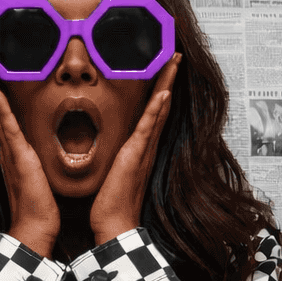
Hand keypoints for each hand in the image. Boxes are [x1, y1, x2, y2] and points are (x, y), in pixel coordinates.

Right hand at [0, 57, 58, 256]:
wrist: (35, 227)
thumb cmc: (39, 207)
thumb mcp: (39, 176)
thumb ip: (36, 162)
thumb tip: (39, 154)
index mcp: (12, 152)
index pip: (0, 116)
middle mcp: (6, 148)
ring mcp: (10, 151)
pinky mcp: (18, 157)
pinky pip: (7, 128)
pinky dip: (0, 108)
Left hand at [89, 54, 179, 245]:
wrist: (115, 224)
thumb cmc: (110, 204)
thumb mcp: (109, 172)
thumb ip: (112, 158)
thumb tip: (106, 148)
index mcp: (139, 149)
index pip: (152, 113)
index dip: (159, 91)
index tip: (163, 70)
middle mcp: (146, 147)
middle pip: (161, 106)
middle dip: (168, 80)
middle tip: (175, 56)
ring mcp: (143, 150)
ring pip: (158, 110)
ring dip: (166, 85)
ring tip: (173, 63)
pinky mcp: (135, 156)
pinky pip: (148, 128)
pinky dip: (156, 110)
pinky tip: (163, 93)